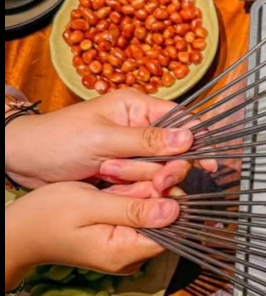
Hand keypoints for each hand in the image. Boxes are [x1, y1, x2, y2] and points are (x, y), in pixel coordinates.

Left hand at [4, 88, 214, 191]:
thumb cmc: (57, 140)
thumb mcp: (102, 139)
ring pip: (160, 170)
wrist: (25, 162)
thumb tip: (189, 139)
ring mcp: (134, 152)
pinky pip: (145, 183)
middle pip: (176, 151)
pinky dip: (135, 188)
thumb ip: (147, 141)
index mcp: (138, 107)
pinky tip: (116, 186)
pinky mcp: (126, 172)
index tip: (210, 165)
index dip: (200, 141)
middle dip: (165, 168)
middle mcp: (141, 128)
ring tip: (108, 175)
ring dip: (141, 178)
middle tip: (157, 183)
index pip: (183, 120)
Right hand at [4, 181, 177, 290]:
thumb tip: (175, 210)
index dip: (171, 200)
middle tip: (123, 173)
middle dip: (152, 192)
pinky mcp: (121, 241)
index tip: (158, 175)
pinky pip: (137, 217)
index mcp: (127, 252)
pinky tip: (113, 186)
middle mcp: (133, 258)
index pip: (172, 230)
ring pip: (151, 215)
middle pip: (164, 221)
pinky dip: (130, 198)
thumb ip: (133, 209)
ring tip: (113, 177)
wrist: (19, 232)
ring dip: (139, 192)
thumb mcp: (89, 205)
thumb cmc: (47, 215)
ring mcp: (127, 251)